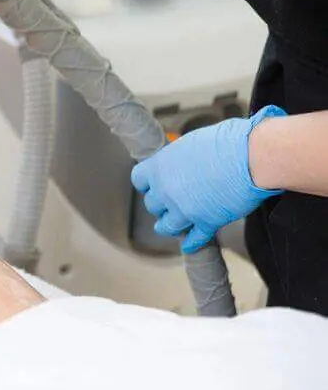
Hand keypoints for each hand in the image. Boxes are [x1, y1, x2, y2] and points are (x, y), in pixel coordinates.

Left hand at [130, 106, 285, 252]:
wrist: (250, 158)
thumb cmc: (225, 143)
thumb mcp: (191, 143)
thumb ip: (179, 158)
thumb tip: (181, 162)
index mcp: (159, 166)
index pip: (138, 180)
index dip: (146, 184)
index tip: (151, 186)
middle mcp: (166, 190)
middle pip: (152, 205)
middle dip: (160, 205)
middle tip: (169, 203)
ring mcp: (185, 209)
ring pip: (167, 226)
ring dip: (170, 226)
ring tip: (172, 227)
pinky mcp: (206, 223)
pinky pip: (194, 238)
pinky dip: (192, 243)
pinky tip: (189, 245)